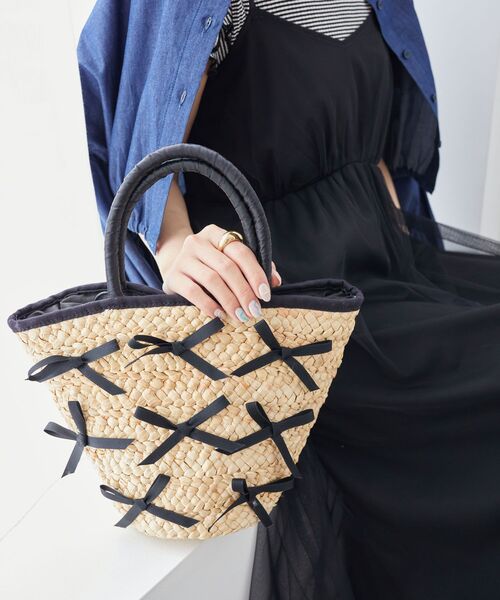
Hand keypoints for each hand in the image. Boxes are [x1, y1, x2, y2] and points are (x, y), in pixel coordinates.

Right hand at [157, 224, 281, 323]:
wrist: (175, 269)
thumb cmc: (210, 267)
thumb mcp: (229, 262)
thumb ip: (253, 268)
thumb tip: (275, 281)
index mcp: (216, 234)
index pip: (240, 251)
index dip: (255, 273)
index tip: (265, 294)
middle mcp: (198, 242)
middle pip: (227, 267)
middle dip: (244, 291)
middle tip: (254, 310)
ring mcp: (183, 259)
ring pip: (212, 279)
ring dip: (230, 300)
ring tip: (241, 316)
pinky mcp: (173, 277)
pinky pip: (194, 292)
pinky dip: (210, 305)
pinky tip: (220, 315)